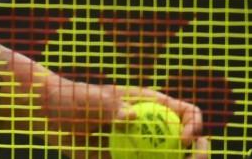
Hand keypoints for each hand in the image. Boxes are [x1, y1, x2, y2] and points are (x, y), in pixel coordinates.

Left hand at [40, 76, 208, 157]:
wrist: (52, 115)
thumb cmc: (74, 99)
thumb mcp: (93, 100)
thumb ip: (111, 107)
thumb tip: (131, 117)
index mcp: (153, 105)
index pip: (188, 113)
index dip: (195, 126)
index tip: (185, 139)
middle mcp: (154, 126)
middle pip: (189, 143)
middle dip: (199, 155)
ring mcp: (144, 145)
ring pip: (169, 158)